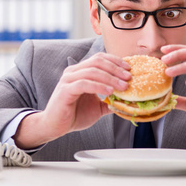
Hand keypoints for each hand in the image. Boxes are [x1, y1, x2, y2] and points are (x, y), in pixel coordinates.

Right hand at [14, 52, 130, 148]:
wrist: (56, 127)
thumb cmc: (75, 115)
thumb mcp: (97, 106)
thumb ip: (110, 101)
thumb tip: (128, 101)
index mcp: (80, 71)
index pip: (100, 58)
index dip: (116, 61)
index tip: (129, 69)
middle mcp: (73, 72)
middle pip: (98, 62)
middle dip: (116, 68)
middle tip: (129, 77)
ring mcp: (68, 80)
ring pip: (92, 71)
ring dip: (110, 77)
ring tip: (123, 86)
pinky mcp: (65, 90)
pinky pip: (84, 84)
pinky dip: (99, 86)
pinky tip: (110, 91)